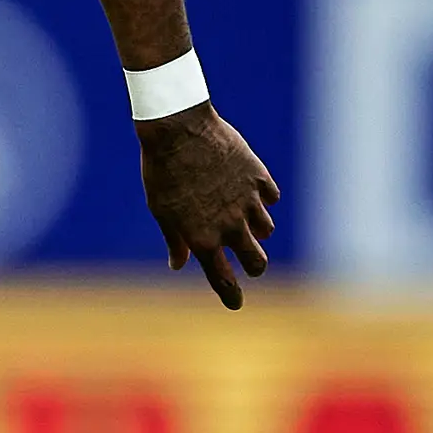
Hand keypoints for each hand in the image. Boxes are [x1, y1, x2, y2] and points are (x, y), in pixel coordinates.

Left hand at [138, 104, 280, 307]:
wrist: (178, 128)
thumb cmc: (162, 171)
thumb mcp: (161, 209)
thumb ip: (175, 240)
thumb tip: (179, 264)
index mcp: (204, 239)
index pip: (223, 280)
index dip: (231, 296)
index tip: (236, 304)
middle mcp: (231, 226)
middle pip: (257, 262)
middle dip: (255, 266)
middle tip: (251, 262)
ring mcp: (248, 201)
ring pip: (266, 229)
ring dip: (258, 229)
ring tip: (244, 218)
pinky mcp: (259, 177)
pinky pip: (271, 197)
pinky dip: (264, 198)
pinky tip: (252, 191)